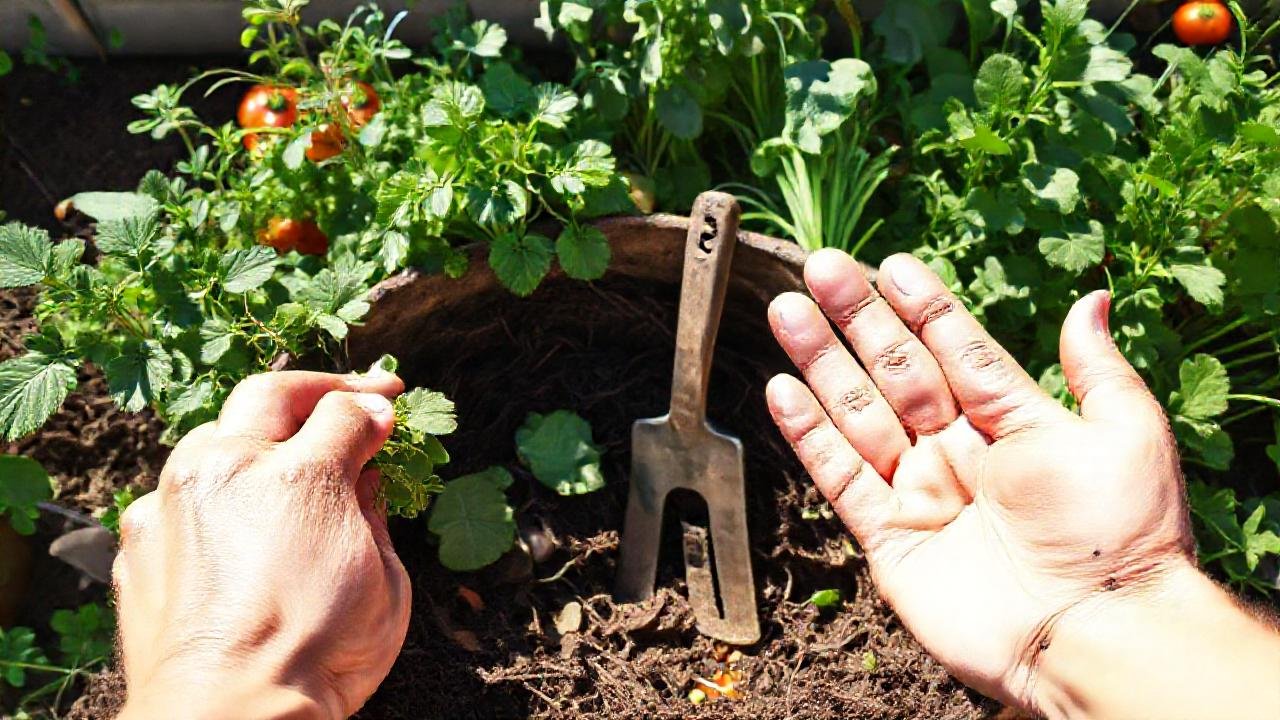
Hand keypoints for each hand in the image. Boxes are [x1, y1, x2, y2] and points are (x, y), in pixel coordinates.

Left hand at [114, 370, 408, 719]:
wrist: (228, 717)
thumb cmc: (319, 653)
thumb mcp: (382, 574)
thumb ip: (370, 506)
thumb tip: (362, 470)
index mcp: (292, 476)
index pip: (338, 410)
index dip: (369, 402)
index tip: (387, 402)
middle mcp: (219, 472)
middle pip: (266, 398)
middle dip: (314, 393)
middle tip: (350, 400)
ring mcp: (167, 506)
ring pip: (211, 442)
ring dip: (254, 444)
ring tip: (286, 470)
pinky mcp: (137, 546)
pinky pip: (177, 499)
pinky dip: (213, 502)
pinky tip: (239, 532)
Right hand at [765, 249, 1197, 708]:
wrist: (1093, 634)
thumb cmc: (1120, 536)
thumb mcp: (1125, 435)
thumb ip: (1095, 369)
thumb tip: (1093, 298)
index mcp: (1014, 421)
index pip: (957, 348)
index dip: (924, 306)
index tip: (892, 264)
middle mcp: (961, 451)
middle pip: (898, 371)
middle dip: (858, 319)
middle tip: (820, 268)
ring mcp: (922, 493)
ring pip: (859, 413)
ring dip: (821, 363)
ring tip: (786, 311)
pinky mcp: (889, 537)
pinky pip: (840, 477)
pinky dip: (809, 435)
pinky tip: (782, 390)